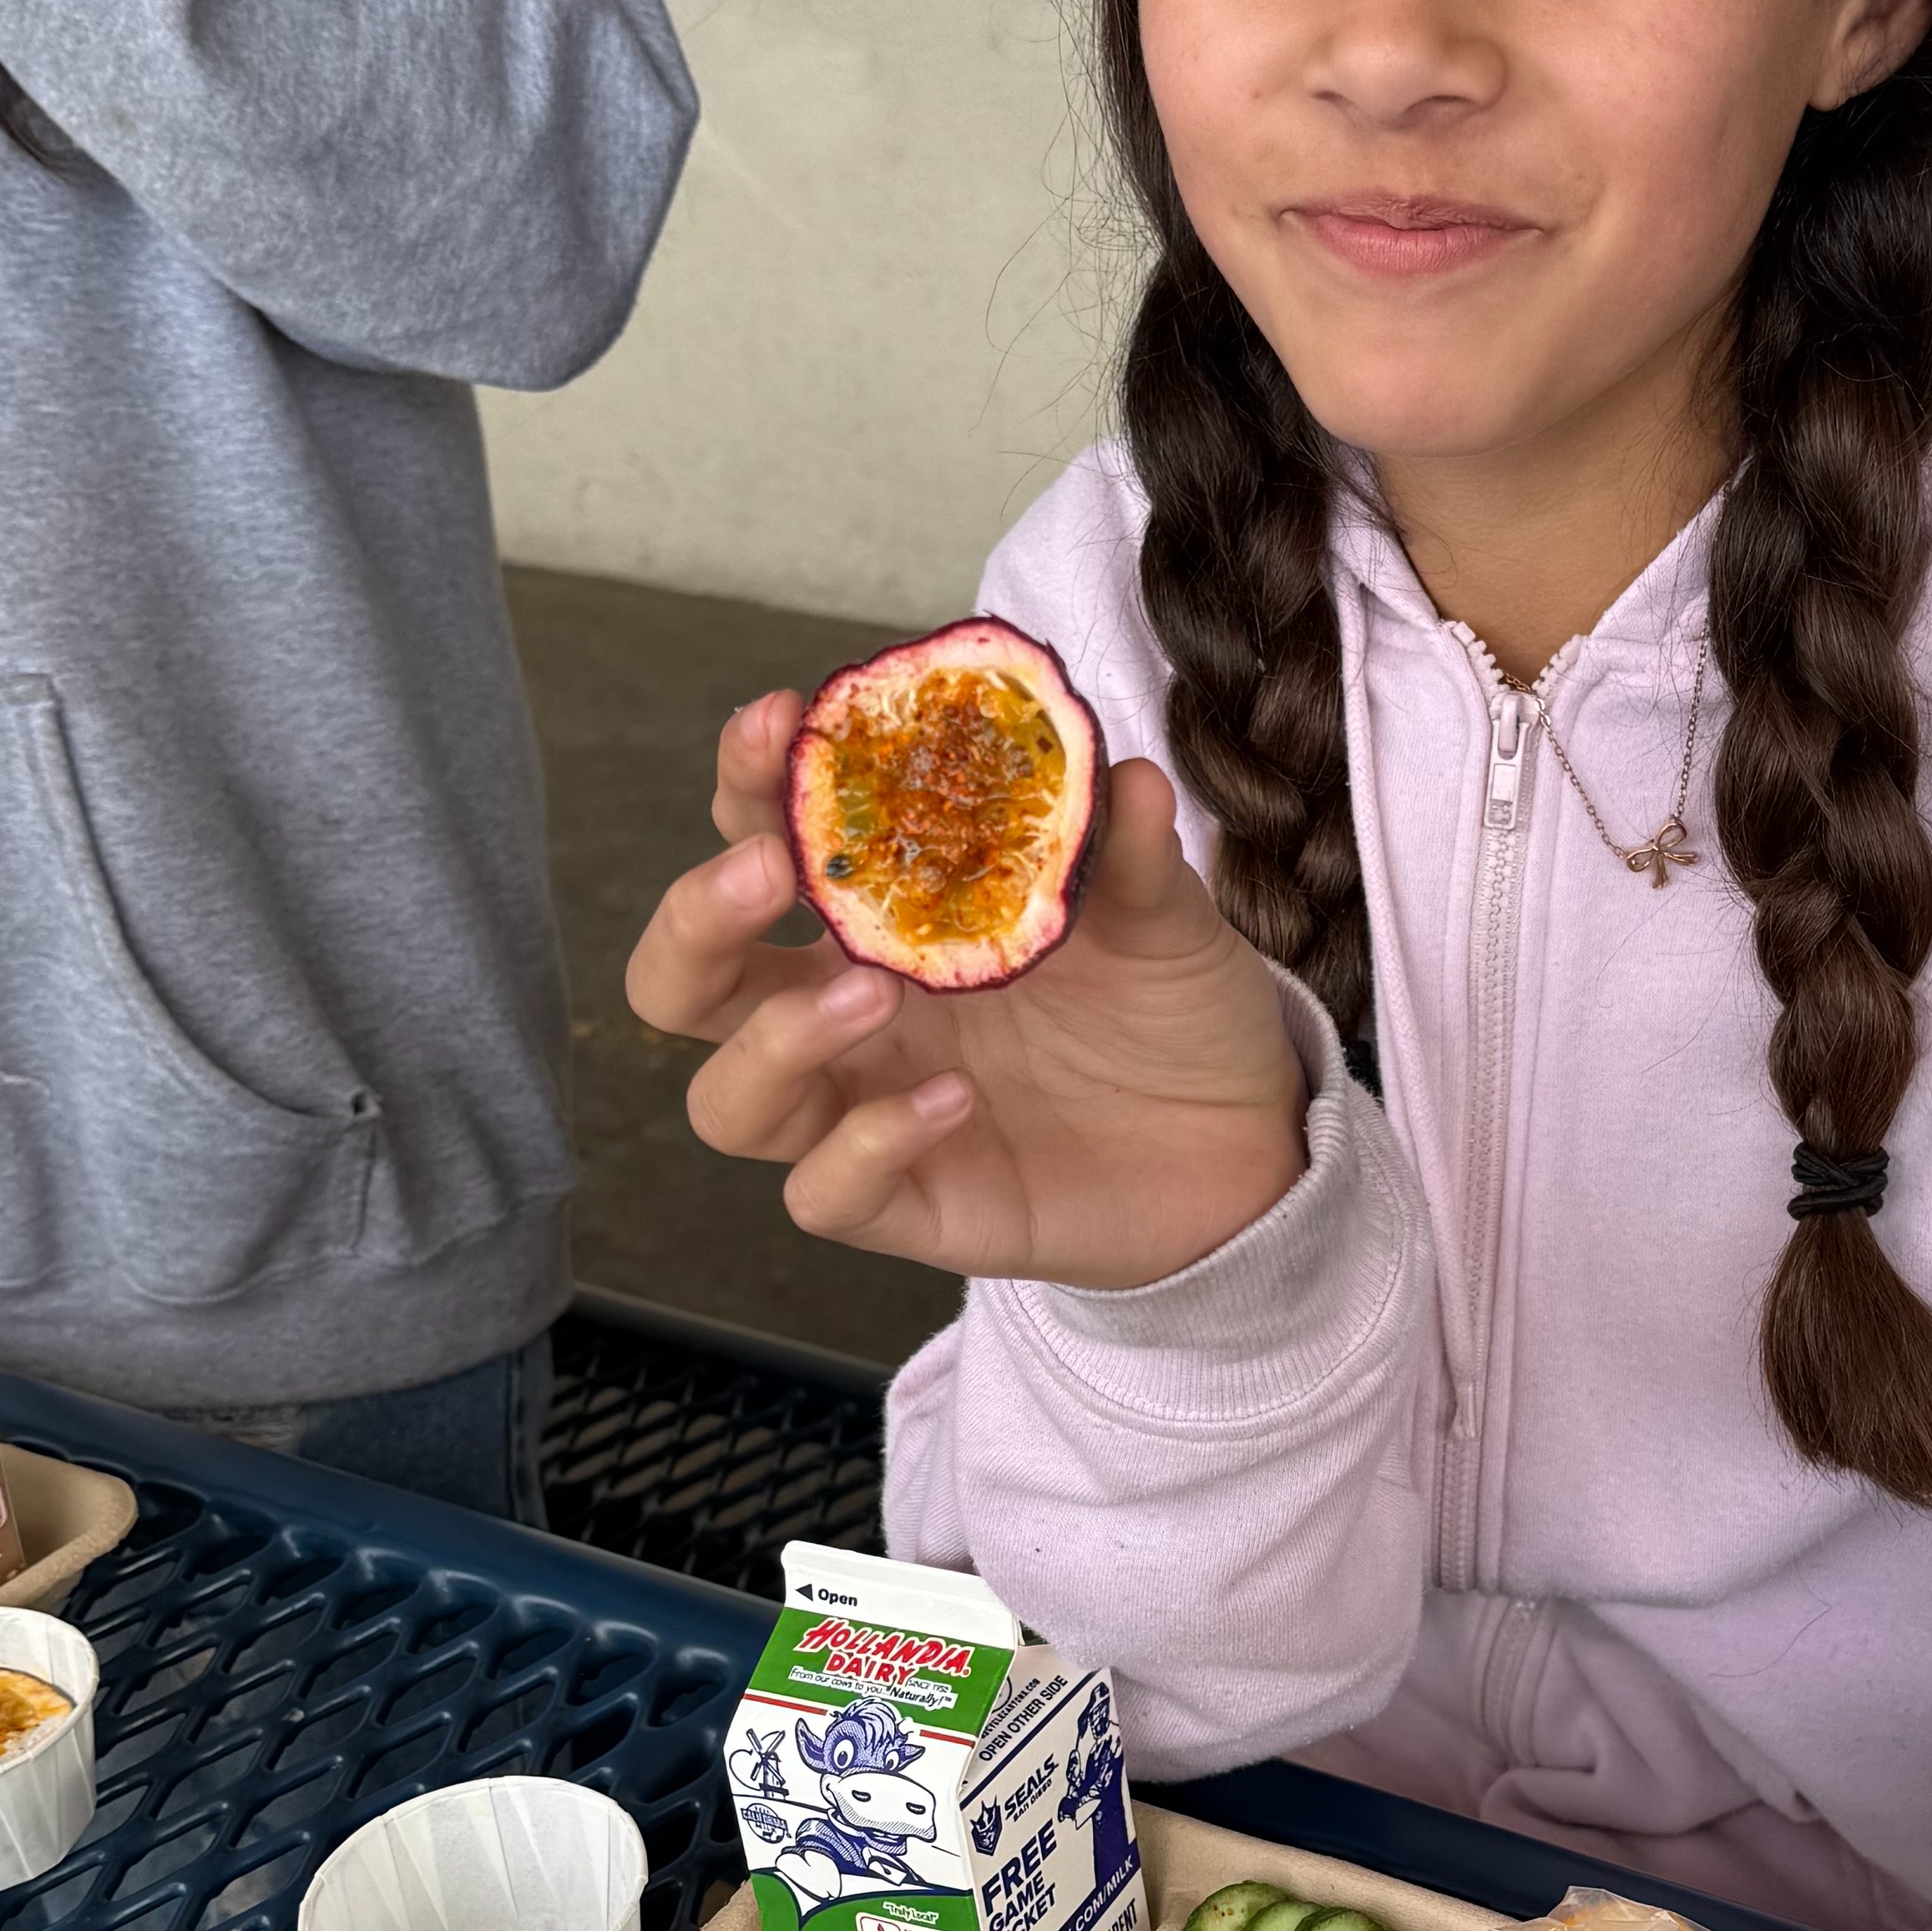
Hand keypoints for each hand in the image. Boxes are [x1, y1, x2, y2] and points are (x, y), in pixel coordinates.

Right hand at [627, 693, 1310, 1289]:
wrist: (1247, 1138)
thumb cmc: (1171, 1008)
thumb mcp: (1161, 914)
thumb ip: (1128, 852)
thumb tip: (1125, 773)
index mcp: (878, 922)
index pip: (760, 839)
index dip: (747, 781)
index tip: (783, 721)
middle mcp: (847, 1017)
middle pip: (684, 982)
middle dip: (696, 919)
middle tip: (769, 870)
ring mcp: (865, 1115)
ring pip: (725, 1102)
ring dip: (775, 1040)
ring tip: (873, 993)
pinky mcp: (912, 1208)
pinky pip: (825, 1195)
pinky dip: (869, 1144)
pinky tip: (955, 1100)